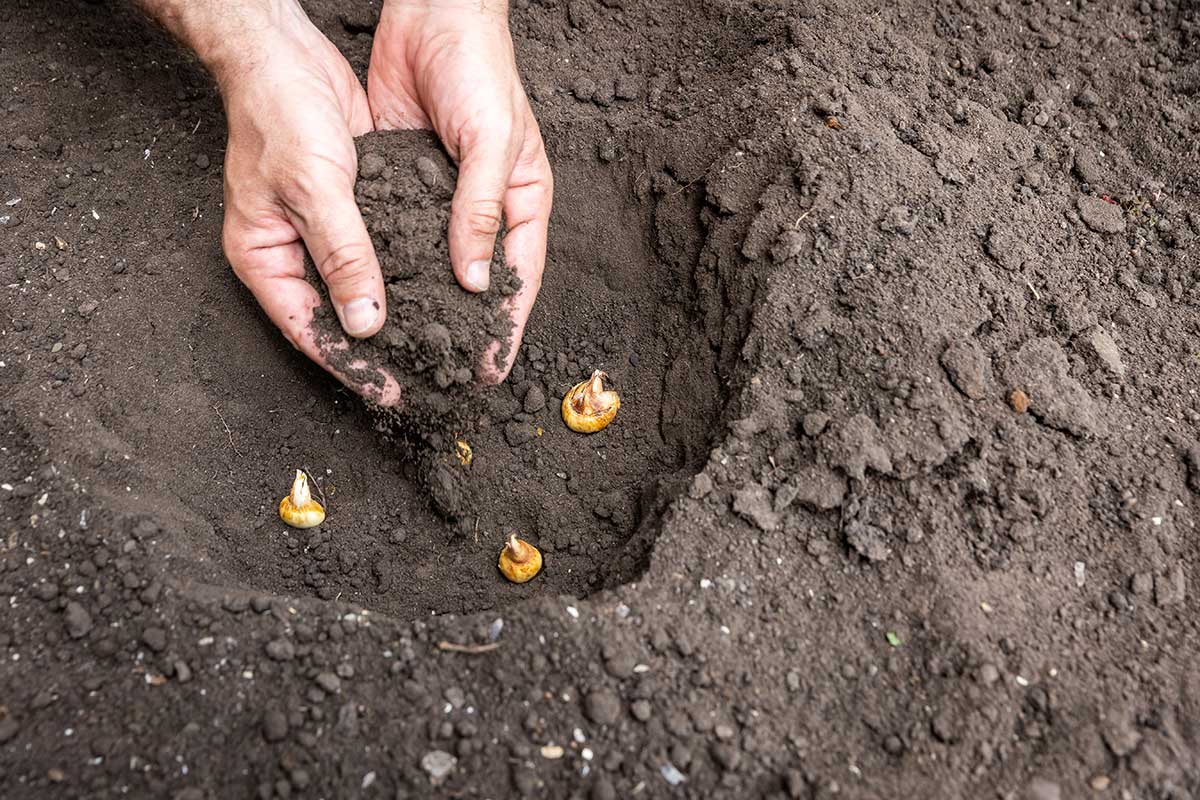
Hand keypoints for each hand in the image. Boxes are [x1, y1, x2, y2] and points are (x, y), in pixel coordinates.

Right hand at [212, 3, 401, 403]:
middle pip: (339, 319)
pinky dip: (408, 274)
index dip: (351, 367)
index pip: (310, 330)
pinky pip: (383, 253)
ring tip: (441, 347)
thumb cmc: (280, 114)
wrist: (283, 54)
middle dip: (381, 351)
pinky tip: (443, 292)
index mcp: (265, 260)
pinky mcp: (354, 210)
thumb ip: (343, 256)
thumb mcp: (314, 189)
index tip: (390, 395)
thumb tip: (366, 324)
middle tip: (427, 380)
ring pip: (364, 289)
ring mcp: (324, 233)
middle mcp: (293, 254)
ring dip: (400, 315)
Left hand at [368, 0, 552, 379]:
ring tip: (406, 350)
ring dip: (423, 305)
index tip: (490, 373)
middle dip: (463, 330)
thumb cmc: (481, 71)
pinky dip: (389, 266)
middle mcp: (483, 209)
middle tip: (445, 377)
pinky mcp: (404, 184)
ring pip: (435, 266)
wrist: (432, 14)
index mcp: (521, 202)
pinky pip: (398, 235)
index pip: (517, 281)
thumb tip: (474, 281)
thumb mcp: (491, 142)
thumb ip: (481, 210)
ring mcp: (442, 200)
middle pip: (476, 284)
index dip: (504, 329)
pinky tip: (373, 296)